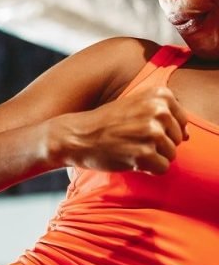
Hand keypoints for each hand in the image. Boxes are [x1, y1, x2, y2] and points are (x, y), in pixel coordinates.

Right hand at [54, 85, 188, 173]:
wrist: (75, 136)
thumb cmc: (104, 124)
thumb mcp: (135, 106)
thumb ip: (163, 115)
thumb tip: (189, 136)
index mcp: (160, 95)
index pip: (181, 121)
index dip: (162, 130)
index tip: (138, 130)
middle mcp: (159, 111)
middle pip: (177, 139)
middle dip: (157, 145)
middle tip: (130, 141)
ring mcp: (152, 133)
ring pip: (171, 155)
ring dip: (151, 157)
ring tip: (128, 149)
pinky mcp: (144, 154)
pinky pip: (162, 168)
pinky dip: (147, 169)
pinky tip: (129, 160)